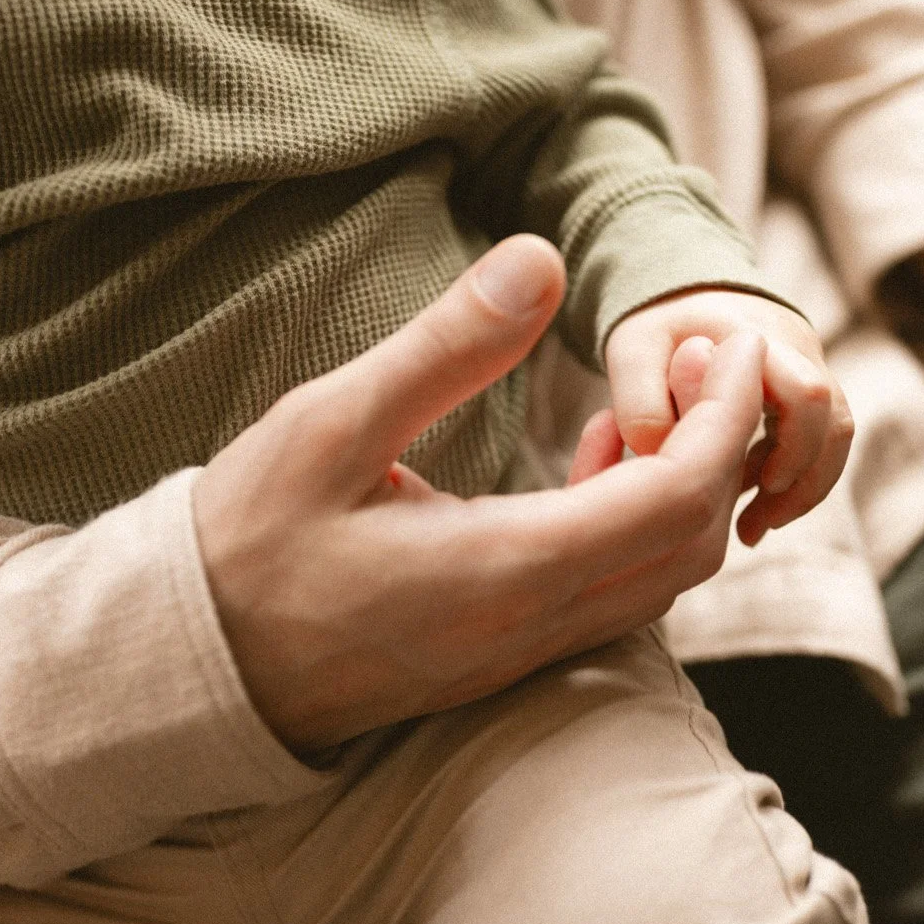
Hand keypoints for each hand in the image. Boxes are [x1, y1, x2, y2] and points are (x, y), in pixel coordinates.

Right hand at [195, 235, 767, 753]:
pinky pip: (614, 599)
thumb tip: (540, 257)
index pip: (676, 497)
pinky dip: (639, 528)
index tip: (732, 339)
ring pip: (661, 582)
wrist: (191, 665)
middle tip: (702, 357)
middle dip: (725, 448)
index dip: (727, 415)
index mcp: (502, 569)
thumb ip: (443, 347)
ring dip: (686, 492)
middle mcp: (530, 627)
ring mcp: (519, 654)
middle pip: (693, 546)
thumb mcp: (329, 426)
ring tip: (648, 400)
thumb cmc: (246, 543)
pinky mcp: (502, 659)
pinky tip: (590, 463)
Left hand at [603, 287, 851, 544]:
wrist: (682, 299)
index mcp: (754, 338)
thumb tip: (664, 457)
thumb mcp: (630, 355)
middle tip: (751, 529)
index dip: (793, 449)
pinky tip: (751, 505)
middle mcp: (795, 349)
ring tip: (751, 529)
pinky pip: (819, 440)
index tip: (757, 488)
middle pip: (835, 421)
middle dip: (802, 483)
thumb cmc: (655, 330)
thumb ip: (640, 403)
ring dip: (801, 488)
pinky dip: (792, 478)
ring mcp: (809, 369)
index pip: (806, 393)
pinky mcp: (806, 394)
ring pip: (835, 435)